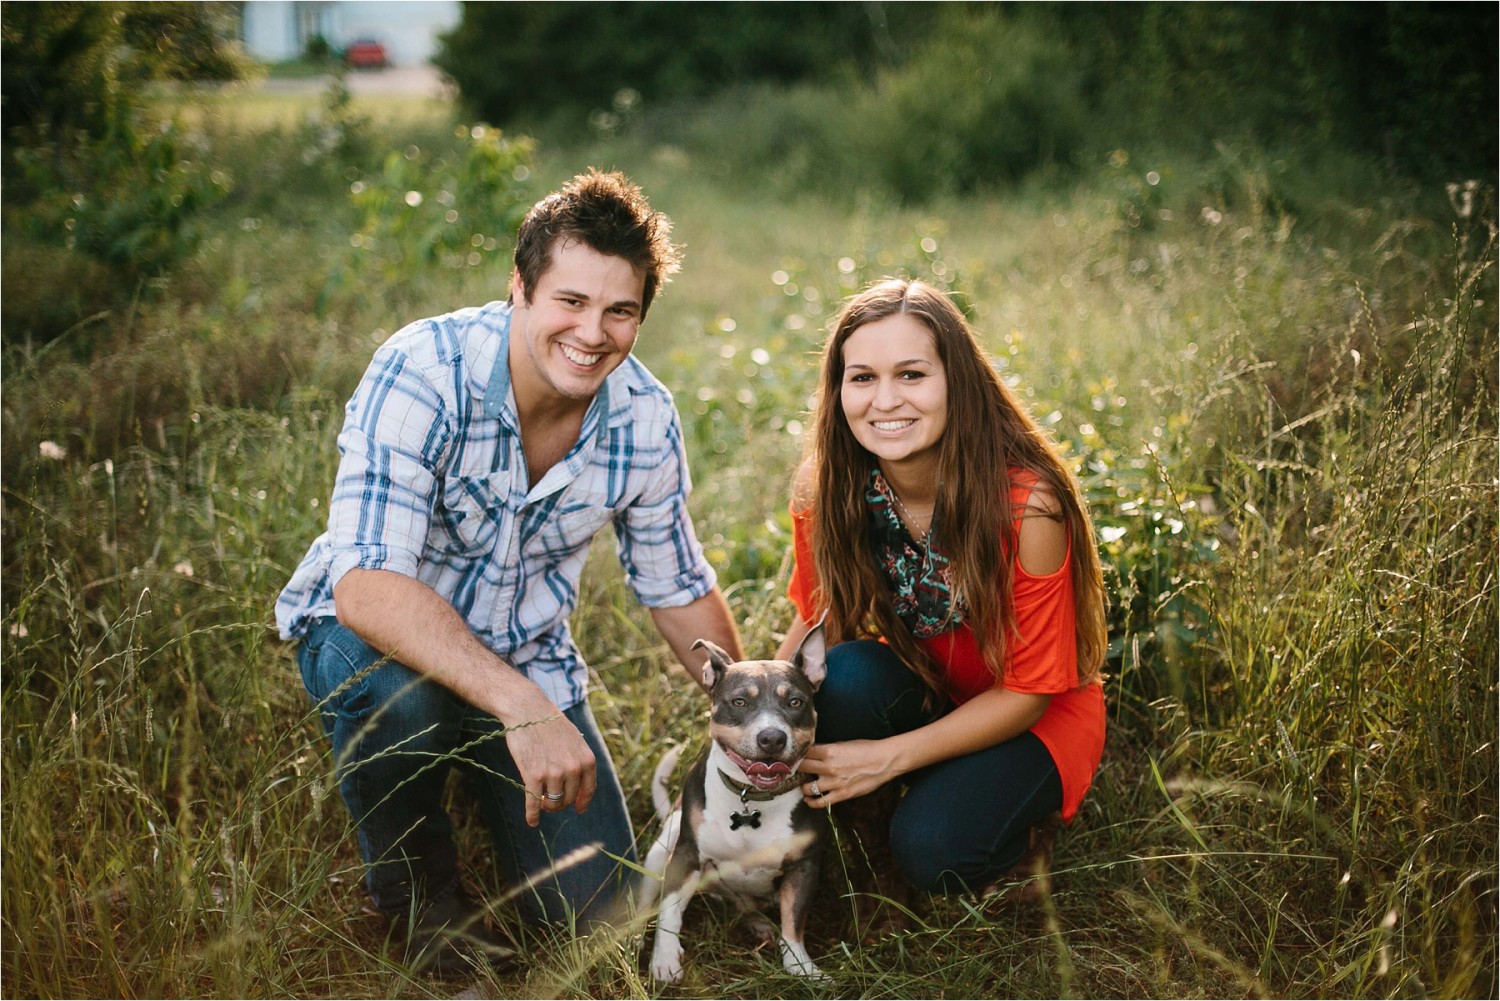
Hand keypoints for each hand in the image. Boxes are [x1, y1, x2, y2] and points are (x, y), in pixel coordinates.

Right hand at [504, 708, 597, 826]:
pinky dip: (532, 815)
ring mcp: (553, 773)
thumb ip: (579, 762)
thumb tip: (580, 789)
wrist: (528, 710)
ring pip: (552, 803)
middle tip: (551, 799)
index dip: (582, 801)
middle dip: (560, 802)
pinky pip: (534, 803)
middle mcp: (573, 768)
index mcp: (586, 760)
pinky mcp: (533, 775)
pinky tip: (532, 822)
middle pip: (568, 799)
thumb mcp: (574, 740)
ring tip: (541, 803)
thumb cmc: (550, 724)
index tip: (578, 808)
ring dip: (547, 806)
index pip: (588, 790)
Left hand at [799, 738, 901, 808]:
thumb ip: (827, 749)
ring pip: (807, 788)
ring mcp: (834, 782)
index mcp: (829, 751)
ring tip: (803, 784)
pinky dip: (811, 802)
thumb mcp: (843, 744)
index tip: (792, 756)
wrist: (884, 761)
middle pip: (801, 768)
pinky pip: (821, 802)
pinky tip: (808, 799)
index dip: (796, 754)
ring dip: (802, 786)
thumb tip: (813, 753)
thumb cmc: (866, 749)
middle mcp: (828, 767)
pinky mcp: (842, 794)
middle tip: (792, 770)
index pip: (803, 752)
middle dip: (795, 769)